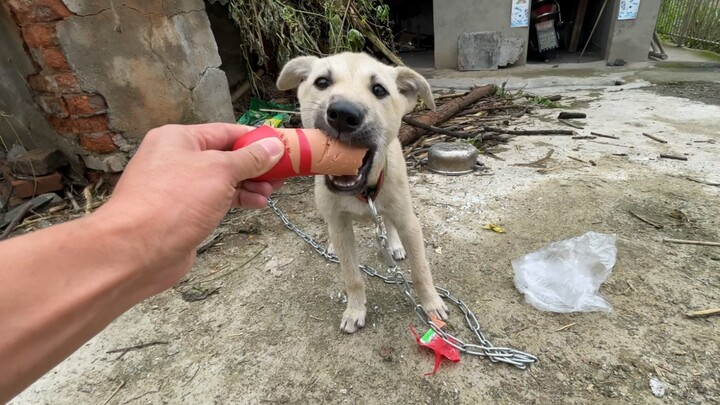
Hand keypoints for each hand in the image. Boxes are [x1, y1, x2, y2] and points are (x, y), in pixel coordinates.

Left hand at [97, 123, 283, 291]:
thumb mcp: (220, 171)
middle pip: (225, 156)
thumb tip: (272, 147)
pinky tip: (255, 204)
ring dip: (249, 184)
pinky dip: (237, 200)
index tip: (281, 146)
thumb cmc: (172, 202)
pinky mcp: (183, 213)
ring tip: (270, 192)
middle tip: (281, 174)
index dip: (255, 139)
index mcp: (179, 138)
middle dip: (255, 165)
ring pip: (222, 180)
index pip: (226, 131)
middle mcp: (176, 159)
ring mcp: (179, 188)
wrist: (137, 250)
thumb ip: (249, 159)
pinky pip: (216, 200)